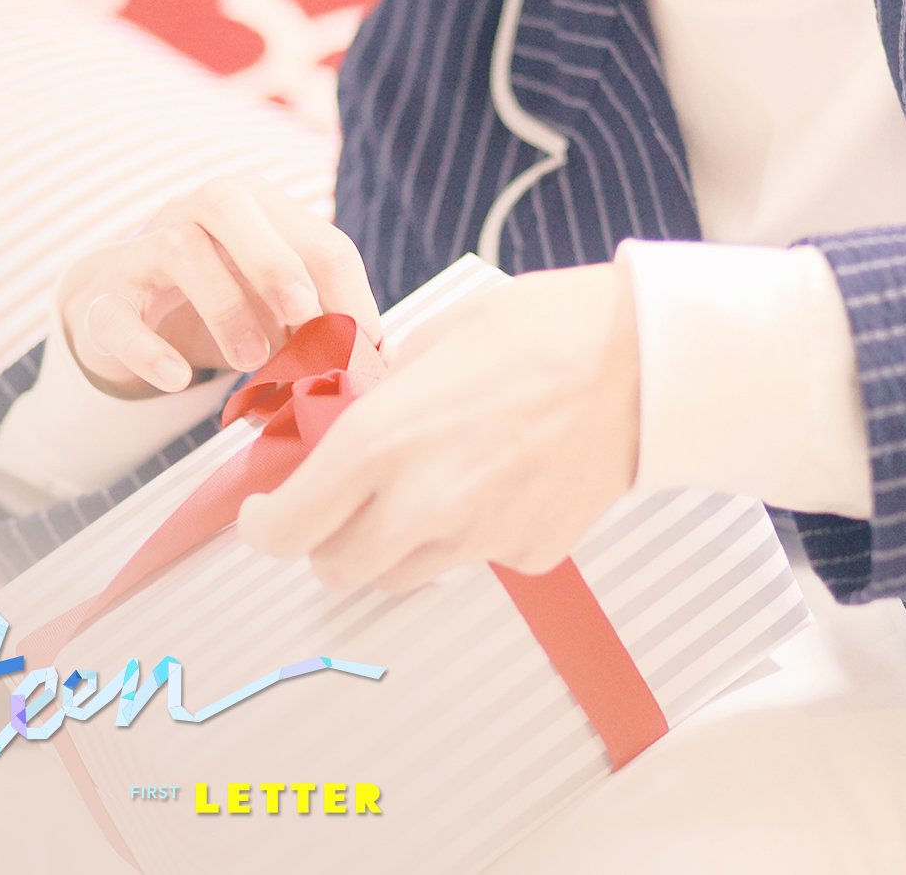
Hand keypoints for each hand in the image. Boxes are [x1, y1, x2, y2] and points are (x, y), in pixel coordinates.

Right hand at [61, 173, 383, 398]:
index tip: (364, 345)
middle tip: (303, 319)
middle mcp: (195, 212)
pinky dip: (149, 348)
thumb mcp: (278, 308)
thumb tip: (383, 357)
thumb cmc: (222, 303)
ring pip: (176, 248)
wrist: (128, 312)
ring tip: (250, 360)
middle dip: (275, 263)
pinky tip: (178, 379)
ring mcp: (142, 250)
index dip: (346, 290)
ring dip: (223, 305)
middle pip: (230, 204)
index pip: (314, 235)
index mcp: (255, 208)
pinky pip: (117, 313)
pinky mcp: (104, 299)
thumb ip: (324, 321)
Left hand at [236, 260, 640, 594]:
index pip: (287, 528)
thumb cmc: (537, 329)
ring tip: (424, 482)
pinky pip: (472, 560)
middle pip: (337, 569)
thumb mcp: (429, 342)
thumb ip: (374, 398)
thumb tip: (341, 425)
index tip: (267, 508)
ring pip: (401, 575)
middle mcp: (424, 504)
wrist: (640, 358)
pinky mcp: (528, 553)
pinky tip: (493, 479)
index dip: (265, 524)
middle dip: (327, 538)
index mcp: (382, 442)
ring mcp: (480, 538)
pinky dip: (465, 534)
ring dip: (390, 545)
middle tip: (342, 497)